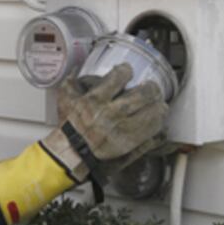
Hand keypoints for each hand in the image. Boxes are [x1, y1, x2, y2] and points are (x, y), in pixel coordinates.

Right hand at [43, 64, 168, 182]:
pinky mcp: (131, 143)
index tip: (127, 71)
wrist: (72, 154)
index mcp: (96, 100)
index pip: (119, 76)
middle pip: (144, 94)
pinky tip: (156, 119)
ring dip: (159, 105)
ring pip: (153, 112)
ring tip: (158, 102)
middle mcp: (111, 114)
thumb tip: (75, 70)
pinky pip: (153, 131)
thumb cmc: (69, 129)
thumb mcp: (65, 102)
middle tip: (151, 86)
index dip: (126, 70)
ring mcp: (123, 129)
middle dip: (151, 87)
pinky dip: (158, 123)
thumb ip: (70, 84)